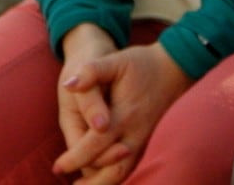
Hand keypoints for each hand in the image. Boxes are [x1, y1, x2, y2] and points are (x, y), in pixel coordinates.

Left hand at [54, 35, 191, 182]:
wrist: (175, 66)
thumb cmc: (144, 63)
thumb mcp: (117, 60)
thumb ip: (92, 71)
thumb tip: (69, 84)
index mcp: (124, 115)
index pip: (96, 145)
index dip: (75, 158)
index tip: (58, 167)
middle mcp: (135, 132)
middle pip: (112, 169)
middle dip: (91, 182)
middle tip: (71, 184)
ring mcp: (144, 138)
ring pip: (123, 171)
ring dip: (103, 182)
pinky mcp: (147, 139)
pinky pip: (131, 165)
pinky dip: (115, 175)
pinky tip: (101, 176)